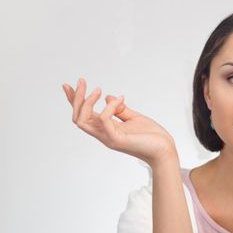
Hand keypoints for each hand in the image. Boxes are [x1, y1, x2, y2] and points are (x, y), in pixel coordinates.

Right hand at [62, 78, 177, 166]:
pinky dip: (109, 108)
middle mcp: (103, 134)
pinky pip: (104, 121)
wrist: (165, 150)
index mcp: (106, 129)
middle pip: (78, 118)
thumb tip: (108, 97)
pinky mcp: (117, 139)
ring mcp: (108, 138)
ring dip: (86, 102)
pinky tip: (120, 99)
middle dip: (76, 98)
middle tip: (82, 81)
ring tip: (98, 90)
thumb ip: (120, 109)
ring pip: (83, 121)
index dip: (74, 101)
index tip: (67, 85)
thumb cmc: (152, 137)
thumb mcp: (134, 118)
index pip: (84, 115)